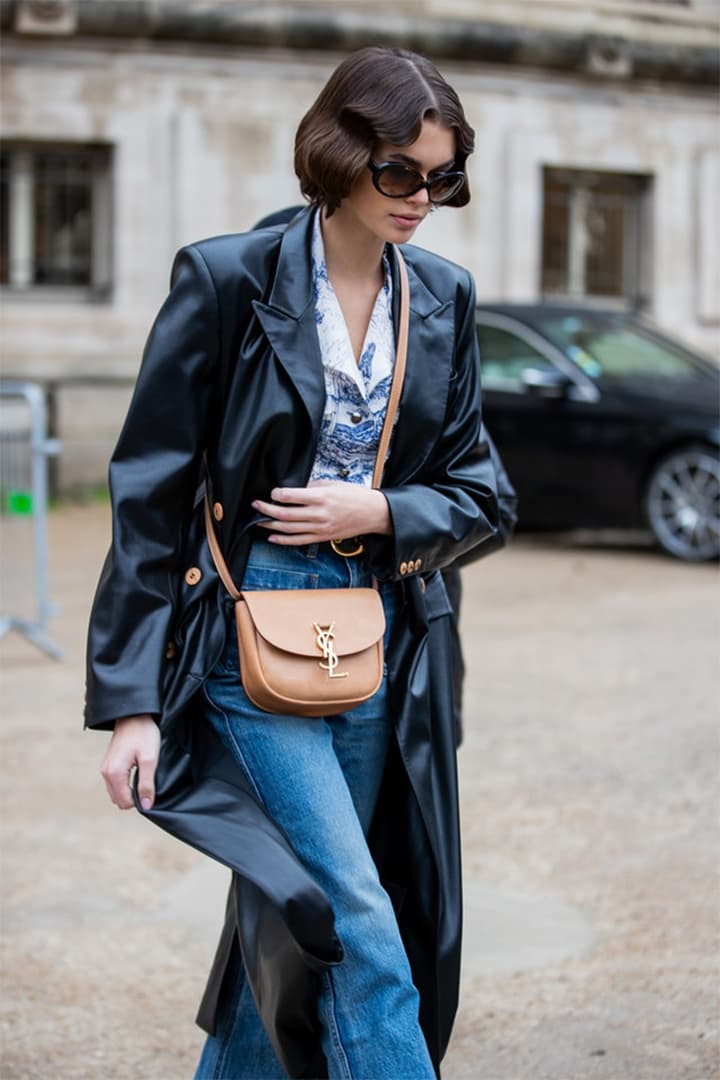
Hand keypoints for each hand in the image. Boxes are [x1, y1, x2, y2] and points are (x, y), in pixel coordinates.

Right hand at [100, 715, 160, 810]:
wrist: (134, 714)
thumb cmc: (143, 734)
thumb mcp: (150, 759)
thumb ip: (146, 784)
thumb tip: (146, 805)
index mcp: (114, 774)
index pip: (124, 803)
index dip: (140, 801)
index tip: (150, 788)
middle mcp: (106, 773)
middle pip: (118, 800)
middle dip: (133, 797)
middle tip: (147, 781)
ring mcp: (106, 768)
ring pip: (116, 792)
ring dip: (129, 790)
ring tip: (143, 775)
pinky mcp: (109, 764)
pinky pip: (115, 783)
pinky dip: (125, 783)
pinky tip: (136, 772)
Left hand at [252, 481, 391, 545]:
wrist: (372, 513)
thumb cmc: (354, 496)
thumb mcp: (333, 484)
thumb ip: (312, 487)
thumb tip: (294, 488)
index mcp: (321, 497)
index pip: (291, 496)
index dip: (276, 494)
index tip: (271, 492)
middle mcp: (319, 514)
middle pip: (285, 514)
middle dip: (266, 510)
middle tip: (256, 505)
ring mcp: (320, 528)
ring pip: (288, 529)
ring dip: (270, 525)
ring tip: (259, 521)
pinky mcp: (322, 537)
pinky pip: (298, 541)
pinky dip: (283, 540)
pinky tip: (273, 537)